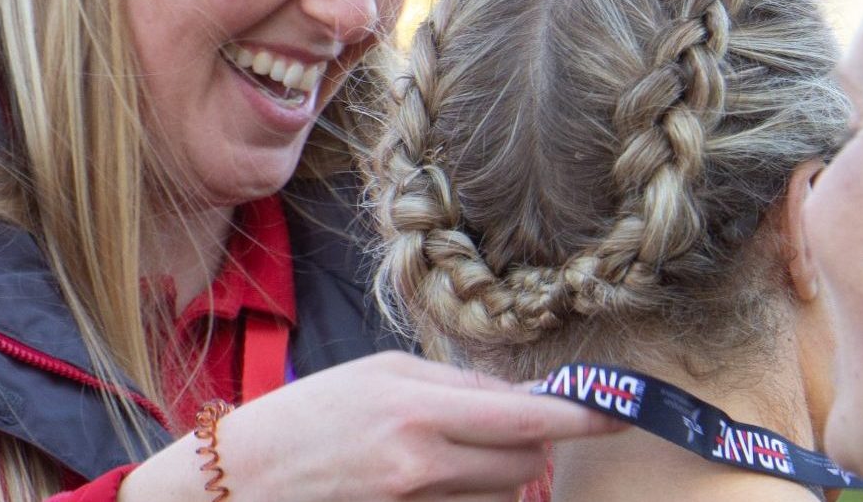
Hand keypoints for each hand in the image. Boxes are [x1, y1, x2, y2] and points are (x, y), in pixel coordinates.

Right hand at [118, 351, 624, 500]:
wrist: (242, 479)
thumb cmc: (310, 414)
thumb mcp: (382, 373)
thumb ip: (456, 386)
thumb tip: (521, 400)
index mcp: (416, 408)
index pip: (525, 418)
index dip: (581, 418)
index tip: (619, 412)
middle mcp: (421, 463)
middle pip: (525, 466)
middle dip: (531, 450)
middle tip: (504, 432)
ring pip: (502, 499)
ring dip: (499, 480)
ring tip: (450, 458)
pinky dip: (471, 501)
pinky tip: (436, 483)